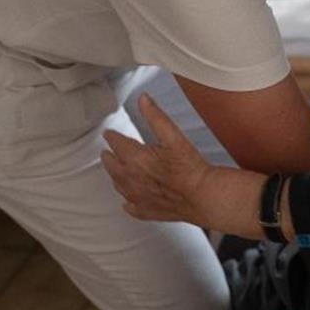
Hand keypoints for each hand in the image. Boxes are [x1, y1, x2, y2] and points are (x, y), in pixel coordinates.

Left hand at [100, 93, 212, 225]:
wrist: (201, 195)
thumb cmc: (188, 166)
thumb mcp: (173, 135)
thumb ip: (155, 115)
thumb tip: (143, 99)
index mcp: (133, 158)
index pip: (115, 143)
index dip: (112, 136)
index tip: (109, 133)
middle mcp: (130, 179)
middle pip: (111, 165)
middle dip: (109, 156)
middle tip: (108, 151)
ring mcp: (137, 197)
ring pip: (118, 185)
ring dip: (116, 176)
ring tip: (117, 170)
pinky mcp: (146, 211)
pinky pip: (130, 206)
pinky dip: (128, 201)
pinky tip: (129, 200)